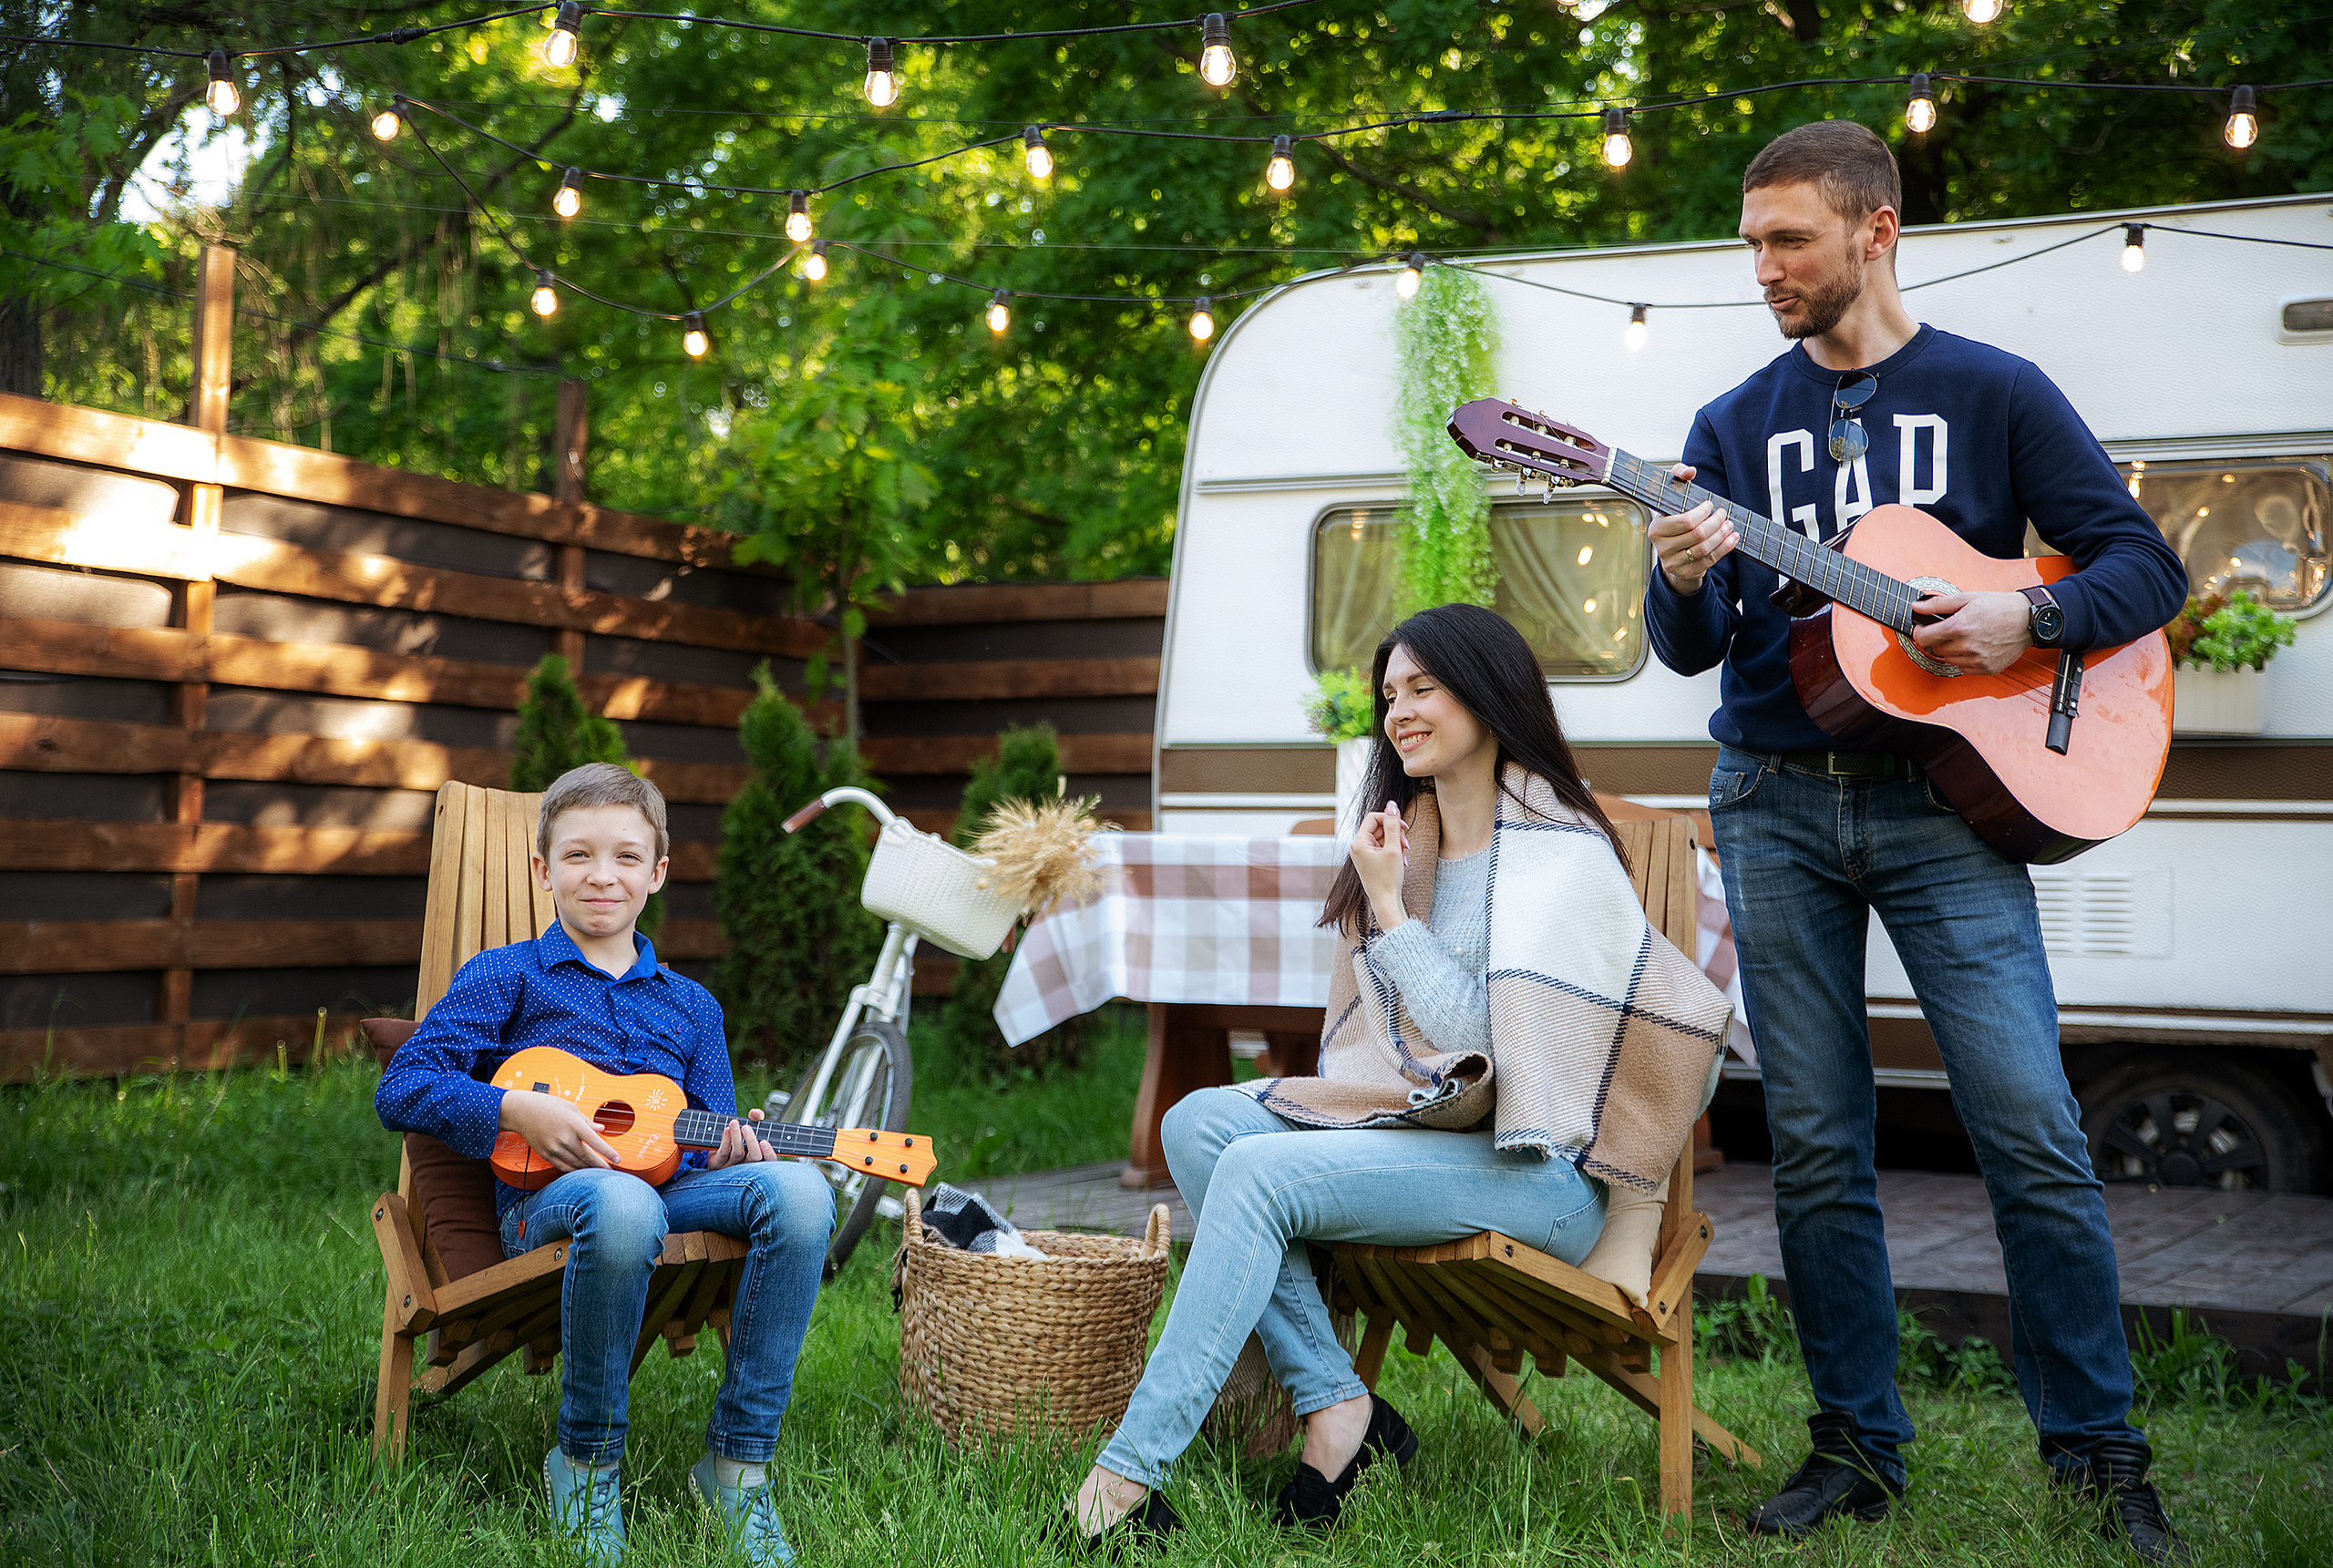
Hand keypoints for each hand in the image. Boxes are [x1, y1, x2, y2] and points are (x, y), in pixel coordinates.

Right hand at [498, 1089, 621, 1173]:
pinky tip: (581, 1172)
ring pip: (576, 1164)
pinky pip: (563, 1167)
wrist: (522, 1112)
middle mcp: (565, 1138)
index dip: (608, 1152)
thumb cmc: (548, 1106)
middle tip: (611, 1172)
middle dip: (601, 1166)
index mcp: (574, 1124)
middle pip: (587, 1156)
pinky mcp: (547, 1155)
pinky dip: (574, 1171)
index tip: (618, 1159)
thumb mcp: (571, 1108)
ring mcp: (555, 1148)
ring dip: (588, 1170)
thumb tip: (601, 1128)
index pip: (595, 1141)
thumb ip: (587, 1121)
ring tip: (599, 1173)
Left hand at [705, 1107, 778, 1169]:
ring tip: (734, 1122)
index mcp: (759, 1159)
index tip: (764, 1142)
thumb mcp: (750, 1128)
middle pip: (754, 1157)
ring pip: (737, 1153)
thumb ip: (756, 1119)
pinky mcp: (718, 1164)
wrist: (716, 1149)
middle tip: (746, 1127)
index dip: (768, 1153)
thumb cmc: (739, 1139)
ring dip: (736, 1137)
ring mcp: (733, 1167)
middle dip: (751, 1141)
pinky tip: (727, 1130)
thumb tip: (755, 1113)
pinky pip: (723, 1153)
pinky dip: (726, 1140)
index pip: (769, 1160)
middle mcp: (748, 1165)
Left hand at [1349, 799, 1408, 931]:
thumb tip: (1392, 805)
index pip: (1374, 818)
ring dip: (1396, 843)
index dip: (1390, 818)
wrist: (1386, 902)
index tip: (1403, 826)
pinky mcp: (1370, 860)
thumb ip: (1393, 825)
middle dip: (1395, 834)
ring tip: (1404, 855)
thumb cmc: (1388, 879)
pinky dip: (1393, 851)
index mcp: (1358, 842)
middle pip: (1379, 827)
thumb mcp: (1394, 848)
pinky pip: (1382, 848)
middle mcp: (1357, 847)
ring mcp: (1363, 854)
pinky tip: (1401, 861)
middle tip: (1407, 845)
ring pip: (1382, 837)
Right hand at [1647, 464, 1737, 596]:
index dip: (1703, 513)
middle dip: (1716, 522)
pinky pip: (1709, 561)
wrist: (1672, 552)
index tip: (1710, 505)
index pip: (1686, 521)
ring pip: (1704, 548)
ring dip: (1721, 535)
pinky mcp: (1686, 572)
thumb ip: (1679, 476)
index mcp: (1656, 529)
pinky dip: (1724, 548)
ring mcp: (1673, 563)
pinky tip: (1732, 538)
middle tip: (1723, 514)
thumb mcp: (1673, 497)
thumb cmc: (1675, 519)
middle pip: (1698, 535)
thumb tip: (1690, 471)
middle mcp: (1662, 548)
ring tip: (1729, 525)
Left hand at [1910, 590, 2034, 674]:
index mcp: (1960, 627)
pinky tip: (1974, 647)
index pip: (1924, 638)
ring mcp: (1977, 659)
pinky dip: (1964, 659)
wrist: (2028, 619)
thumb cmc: (1999, 607)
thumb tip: (1917, 607)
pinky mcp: (1986, 669)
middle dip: (1939, 639)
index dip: (1919, 633)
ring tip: (1965, 637)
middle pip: (1936, 649)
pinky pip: (1963, 668)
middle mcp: (1967, 645)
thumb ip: (1938, 604)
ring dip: (1951, 650)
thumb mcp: (1967, 598)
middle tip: (1952, 629)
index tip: (1922, 629)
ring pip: (1948, 660)